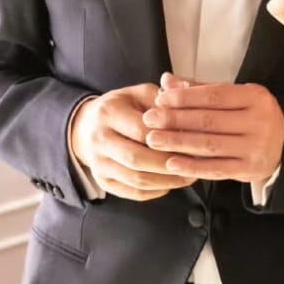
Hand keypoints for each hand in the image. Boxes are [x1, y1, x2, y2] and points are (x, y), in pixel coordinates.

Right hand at [69, 84, 201, 200]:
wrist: (88, 126)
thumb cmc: (123, 108)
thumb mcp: (140, 93)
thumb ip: (164, 95)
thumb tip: (187, 91)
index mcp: (108, 112)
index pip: (142, 130)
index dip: (170, 137)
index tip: (194, 141)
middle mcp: (99, 139)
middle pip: (138, 159)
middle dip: (170, 164)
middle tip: (195, 164)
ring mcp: (98, 163)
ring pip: (137, 179)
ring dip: (167, 181)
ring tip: (189, 177)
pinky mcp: (103, 181)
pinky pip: (133, 192)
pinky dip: (156, 191)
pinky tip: (172, 184)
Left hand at [142, 76, 283, 183]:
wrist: (283, 144)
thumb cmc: (250, 116)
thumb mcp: (234, 97)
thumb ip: (200, 89)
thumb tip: (166, 80)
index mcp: (256, 97)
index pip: (214, 95)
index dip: (184, 98)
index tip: (160, 100)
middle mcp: (260, 122)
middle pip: (209, 121)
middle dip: (175, 120)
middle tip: (149, 120)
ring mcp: (256, 148)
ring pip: (209, 145)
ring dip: (177, 142)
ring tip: (153, 140)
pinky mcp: (249, 169)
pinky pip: (215, 169)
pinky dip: (191, 166)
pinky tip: (171, 163)